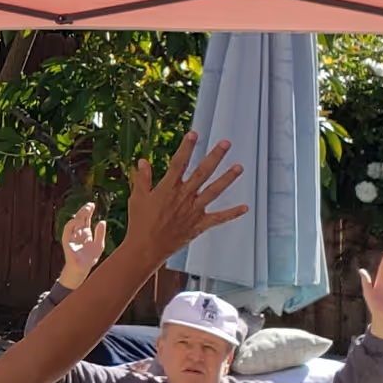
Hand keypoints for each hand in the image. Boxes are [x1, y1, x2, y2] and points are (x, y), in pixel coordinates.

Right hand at [59, 203, 106, 290]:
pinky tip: (78, 220)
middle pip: (80, 218)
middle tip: (90, 205)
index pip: (86, 219)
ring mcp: (72, 235)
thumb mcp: (99, 245)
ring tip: (86, 210)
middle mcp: (78, 232)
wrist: (82, 269)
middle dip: (84, 211)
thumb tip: (102, 221)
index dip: (88, 211)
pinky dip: (71, 224)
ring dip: (79, 215)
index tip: (92, 204)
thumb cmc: (90, 258)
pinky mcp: (67, 240)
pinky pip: (67, 230)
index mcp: (85, 232)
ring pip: (73, 222)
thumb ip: (100, 234)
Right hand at [120, 133, 247, 265]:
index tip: (194, 134)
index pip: (179, 163)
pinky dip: (232, 213)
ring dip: (227, 178)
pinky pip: (218, 218)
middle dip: (215, 157)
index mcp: (168, 188)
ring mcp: (193, 210)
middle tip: (226, 144)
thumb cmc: (139, 222)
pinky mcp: (199, 224)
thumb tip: (143, 161)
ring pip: (214, 191)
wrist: (146, 248)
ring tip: (240, 167)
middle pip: (202, 173)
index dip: (187, 148)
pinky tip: (245, 207)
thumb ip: (142, 179)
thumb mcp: (137, 198)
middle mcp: (184, 197)